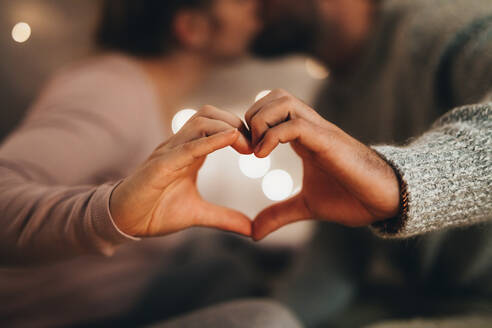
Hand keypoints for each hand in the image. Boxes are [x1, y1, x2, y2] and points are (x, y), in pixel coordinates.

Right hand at [110, 105, 252, 237]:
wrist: (125, 222)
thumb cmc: (156, 211)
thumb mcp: (198, 214)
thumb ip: (224, 217)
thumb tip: (251, 230)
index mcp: (189, 152)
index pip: (215, 125)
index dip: (238, 129)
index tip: (257, 148)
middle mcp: (179, 146)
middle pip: (209, 114)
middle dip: (236, 123)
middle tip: (254, 146)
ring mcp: (168, 153)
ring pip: (200, 123)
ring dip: (227, 128)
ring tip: (246, 146)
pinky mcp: (159, 165)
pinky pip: (187, 147)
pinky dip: (210, 141)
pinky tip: (230, 139)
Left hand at [246, 89, 399, 239]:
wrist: (385, 201)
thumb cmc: (350, 197)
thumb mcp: (306, 206)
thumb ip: (279, 214)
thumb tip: (253, 233)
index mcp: (304, 136)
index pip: (272, 106)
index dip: (251, 123)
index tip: (244, 150)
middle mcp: (311, 127)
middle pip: (275, 95)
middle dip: (252, 116)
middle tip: (248, 147)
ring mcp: (320, 131)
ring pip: (283, 101)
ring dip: (260, 121)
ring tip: (257, 150)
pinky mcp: (329, 142)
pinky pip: (295, 124)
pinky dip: (272, 136)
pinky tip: (263, 155)